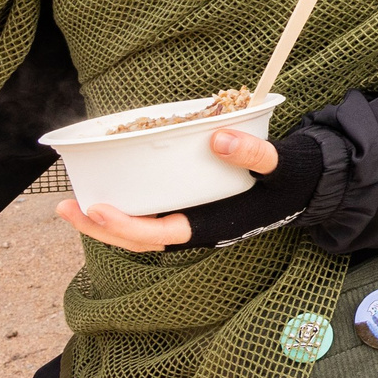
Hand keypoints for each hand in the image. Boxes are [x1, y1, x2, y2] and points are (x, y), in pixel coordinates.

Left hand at [56, 128, 280, 251]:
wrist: (312, 186)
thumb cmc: (296, 178)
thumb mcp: (282, 165)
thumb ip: (253, 154)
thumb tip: (216, 138)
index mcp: (213, 225)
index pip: (159, 236)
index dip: (124, 227)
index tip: (96, 210)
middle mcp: (197, 228)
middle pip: (137, 238)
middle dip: (98, 227)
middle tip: (64, 206)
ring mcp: (193, 220)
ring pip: (140, 230)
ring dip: (105, 220)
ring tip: (74, 202)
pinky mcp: (193, 208)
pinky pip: (152, 215)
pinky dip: (126, 207)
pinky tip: (110, 192)